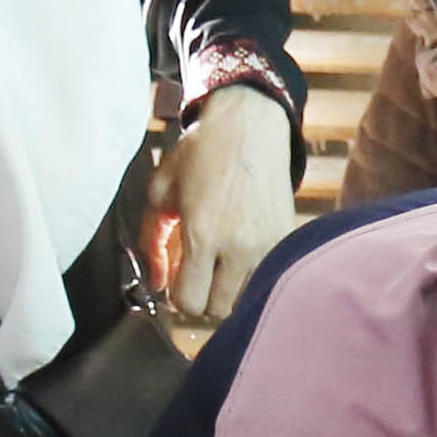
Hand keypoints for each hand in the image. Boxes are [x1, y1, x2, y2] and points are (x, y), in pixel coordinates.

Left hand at [153, 90, 301, 322]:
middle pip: (218, 310)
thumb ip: (151, 241)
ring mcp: (267, 246)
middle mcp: (238, 246)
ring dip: (229, 289)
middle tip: (200, 273)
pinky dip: (252, 273)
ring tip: (221, 263)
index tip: (179, 279)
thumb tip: (155, 281)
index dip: (179, 295)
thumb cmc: (202, 154)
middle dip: (204, 296)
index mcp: (202, 234)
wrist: (250, 126)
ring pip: (245, 299)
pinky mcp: (285, 240)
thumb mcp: (162, 191)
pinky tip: (242, 250)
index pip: (189, 302)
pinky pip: (267, 277)